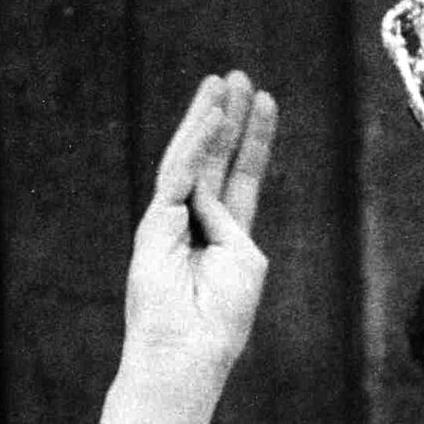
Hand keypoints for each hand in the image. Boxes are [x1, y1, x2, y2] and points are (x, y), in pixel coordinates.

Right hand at [122, 71, 277, 380]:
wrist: (190, 347)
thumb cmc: (224, 315)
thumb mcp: (244, 260)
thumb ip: (232, 220)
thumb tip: (207, 192)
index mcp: (228, 236)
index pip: (242, 177)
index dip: (255, 141)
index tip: (267, 103)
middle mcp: (199, 222)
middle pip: (216, 159)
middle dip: (228, 118)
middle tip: (239, 76)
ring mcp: (173, 220)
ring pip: (192, 159)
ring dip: (208, 119)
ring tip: (223, 82)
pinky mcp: (155, 222)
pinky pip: (179, 175)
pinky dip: (197, 146)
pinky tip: (214, 118)